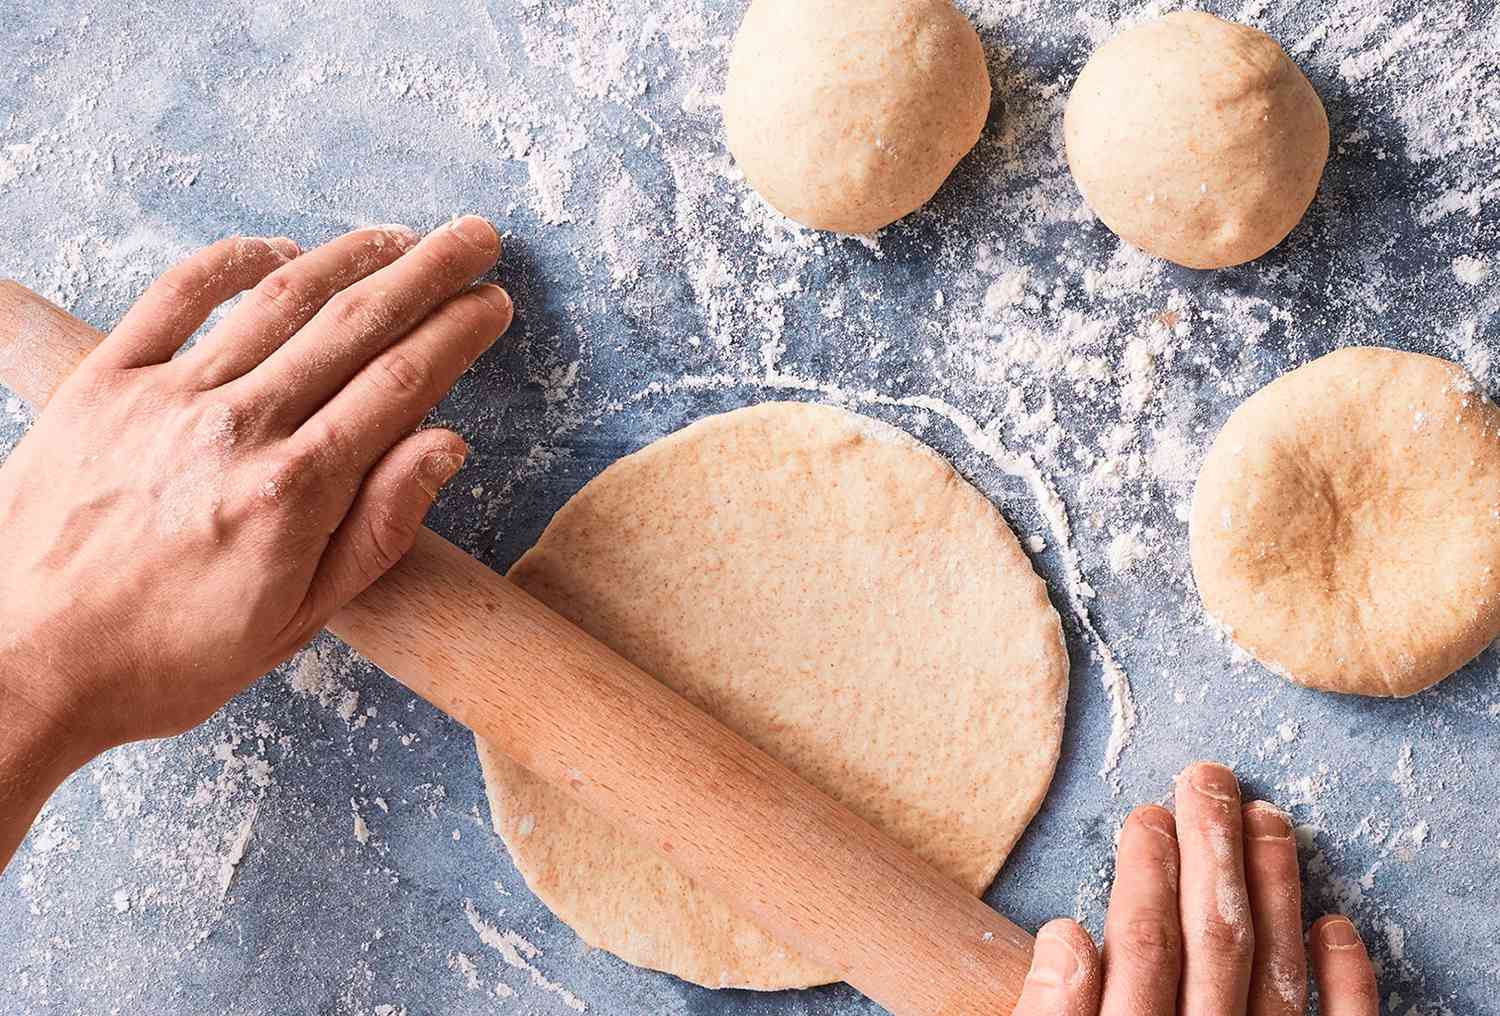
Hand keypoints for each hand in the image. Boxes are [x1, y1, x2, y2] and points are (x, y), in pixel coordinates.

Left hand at [0, 217, 510, 755]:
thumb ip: (379, 529)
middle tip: (475, 239)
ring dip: (350, 257)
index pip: (401, 385)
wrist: (24, 665)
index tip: (491, 303)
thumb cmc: (164, 660)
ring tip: (400, 237)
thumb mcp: (295, 622)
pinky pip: (175, 296)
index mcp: (294, 491)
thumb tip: (446, 446)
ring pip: (278, 300)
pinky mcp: (103, 382)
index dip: (457, 333)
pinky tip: (279, 251)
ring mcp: (165, 397)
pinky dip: (233, 261)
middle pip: (355, 325)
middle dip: (429, 273)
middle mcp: (238, 428)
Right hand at [1013, 762, 1379, 1014]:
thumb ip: (1051, 1013)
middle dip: (1210, 848)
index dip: (1145, 872)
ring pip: (1275, 975)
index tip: (1147, 813)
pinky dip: (1344, 980)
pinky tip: (1334, 924)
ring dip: (1275, 888)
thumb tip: (1062, 935)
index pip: (1141, 946)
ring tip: (1268, 817)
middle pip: (1213, 941)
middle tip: (1206, 780)